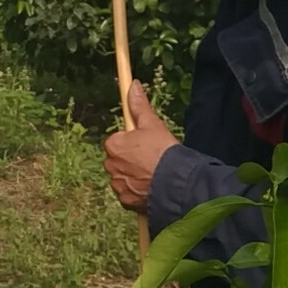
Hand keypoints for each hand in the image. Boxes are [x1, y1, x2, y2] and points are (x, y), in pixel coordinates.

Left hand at [103, 81, 177, 213]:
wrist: (176, 183)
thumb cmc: (164, 151)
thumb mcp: (153, 124)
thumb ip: (139, 106)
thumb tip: (132, 85)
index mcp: (113, 145)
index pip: (117, 142)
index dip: (132, 143)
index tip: (146, 146)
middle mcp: (111, 166)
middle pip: (119, 161)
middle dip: (131, 161)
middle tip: (151, 161)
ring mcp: (118, 185)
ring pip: (124, 178)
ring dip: (134, 177)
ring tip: (154, 176)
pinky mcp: (126, 202)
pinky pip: (129, 195)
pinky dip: (138, 193)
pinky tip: (152, 189)